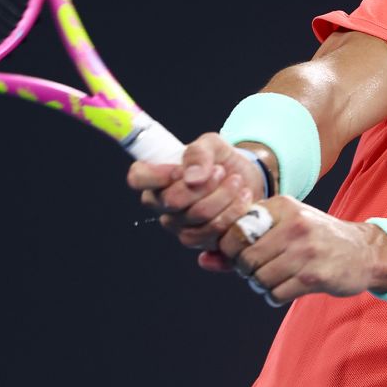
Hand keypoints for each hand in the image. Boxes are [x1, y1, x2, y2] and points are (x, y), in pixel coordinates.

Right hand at [126, 133, 264, 252]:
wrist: (248, 180)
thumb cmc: (221, 160)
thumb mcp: (212, 144)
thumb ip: (199, 153)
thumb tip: (192, 176)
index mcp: (156, 178)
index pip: (138, 178)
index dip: (158, 175)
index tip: (182, 168)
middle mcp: (163, 206)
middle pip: (173, 201)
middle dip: (204, 185)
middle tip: (222, 171)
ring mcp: (181, 227)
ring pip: (198, 218)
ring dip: (224, 197)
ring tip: (237, 182)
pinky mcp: (202, 242)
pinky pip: (214, 234)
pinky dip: (234, 214)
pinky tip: (243, 199)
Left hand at [218, 196, 386, 305]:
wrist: (363, 252)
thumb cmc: (314, 239)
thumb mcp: (282, 229)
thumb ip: (242, 243)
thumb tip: (202, 260)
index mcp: (282, 206)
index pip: (235, 230)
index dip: (230, 250)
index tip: (241, 255)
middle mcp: (293, 224)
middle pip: (245, 258)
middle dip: (246, 271)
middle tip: (259, 271)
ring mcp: (305, 250)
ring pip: (259, 278)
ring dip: (261, 285)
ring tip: (276, 278)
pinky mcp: (314, 275)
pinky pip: (275, 294)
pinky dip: (275, 296)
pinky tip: (287, 288)